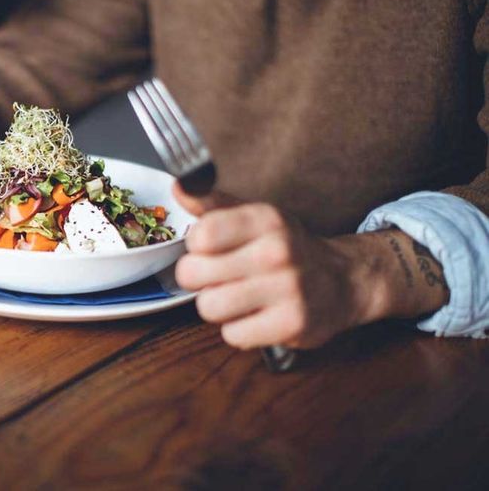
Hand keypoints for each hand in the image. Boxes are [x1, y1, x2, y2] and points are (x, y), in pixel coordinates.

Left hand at [172, 185, 448, 349]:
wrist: (344, 280)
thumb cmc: (287, 248)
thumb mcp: (254, 218)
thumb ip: (212, 205)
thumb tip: (178, 188)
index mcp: (264, 219)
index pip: (200, 235)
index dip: (195, 247)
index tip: (209, 249)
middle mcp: (277, 251)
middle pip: (193, 274)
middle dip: (198, 279)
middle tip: (218, 277)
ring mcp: (288, 288)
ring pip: (209, 307)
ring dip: (217, 307)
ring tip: (237, 297)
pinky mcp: (293, 323)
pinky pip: (233, 335)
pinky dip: (239, 330)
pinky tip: (256, 315)